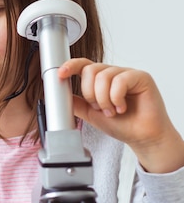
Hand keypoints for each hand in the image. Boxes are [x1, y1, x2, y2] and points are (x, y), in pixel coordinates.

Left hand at [58, 58, 183, 173]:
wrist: (142, 137)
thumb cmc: (122, 125)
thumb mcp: (91, 115)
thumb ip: (77, 104)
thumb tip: (60, 96)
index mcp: (100, 80)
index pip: (83, 65)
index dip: (70, 66)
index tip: (60, 74)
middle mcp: (113, 74)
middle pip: (90, 70)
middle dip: (90, 93)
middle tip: (100, 108)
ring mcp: (127, 74)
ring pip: (103, 76)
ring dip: (104, 99)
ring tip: (112, 111)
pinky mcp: (141, 77)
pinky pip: (120, 80)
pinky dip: (116, 98)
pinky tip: (122, 108)